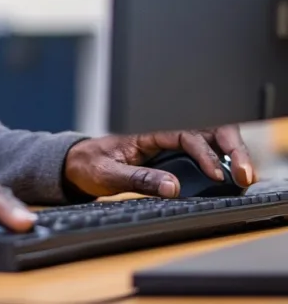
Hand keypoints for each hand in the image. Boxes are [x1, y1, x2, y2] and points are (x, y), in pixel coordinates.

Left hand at [64, 126, 254, 198]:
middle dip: (228, 146)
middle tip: (244, 172)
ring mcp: (164, 144)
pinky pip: (199, 151)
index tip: (216, 174)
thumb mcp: (108, 174)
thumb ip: (138, 179)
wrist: (73, 165)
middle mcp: (158, 132)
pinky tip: (230, 173)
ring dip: (228, 152)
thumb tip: (173, 187)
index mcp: (144, 131)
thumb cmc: (88, 164)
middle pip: (203, 130)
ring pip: (205, 139)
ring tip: (244, 174)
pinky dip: (219, 159)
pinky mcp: (167, 156)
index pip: (183, 134)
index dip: (204, 153)